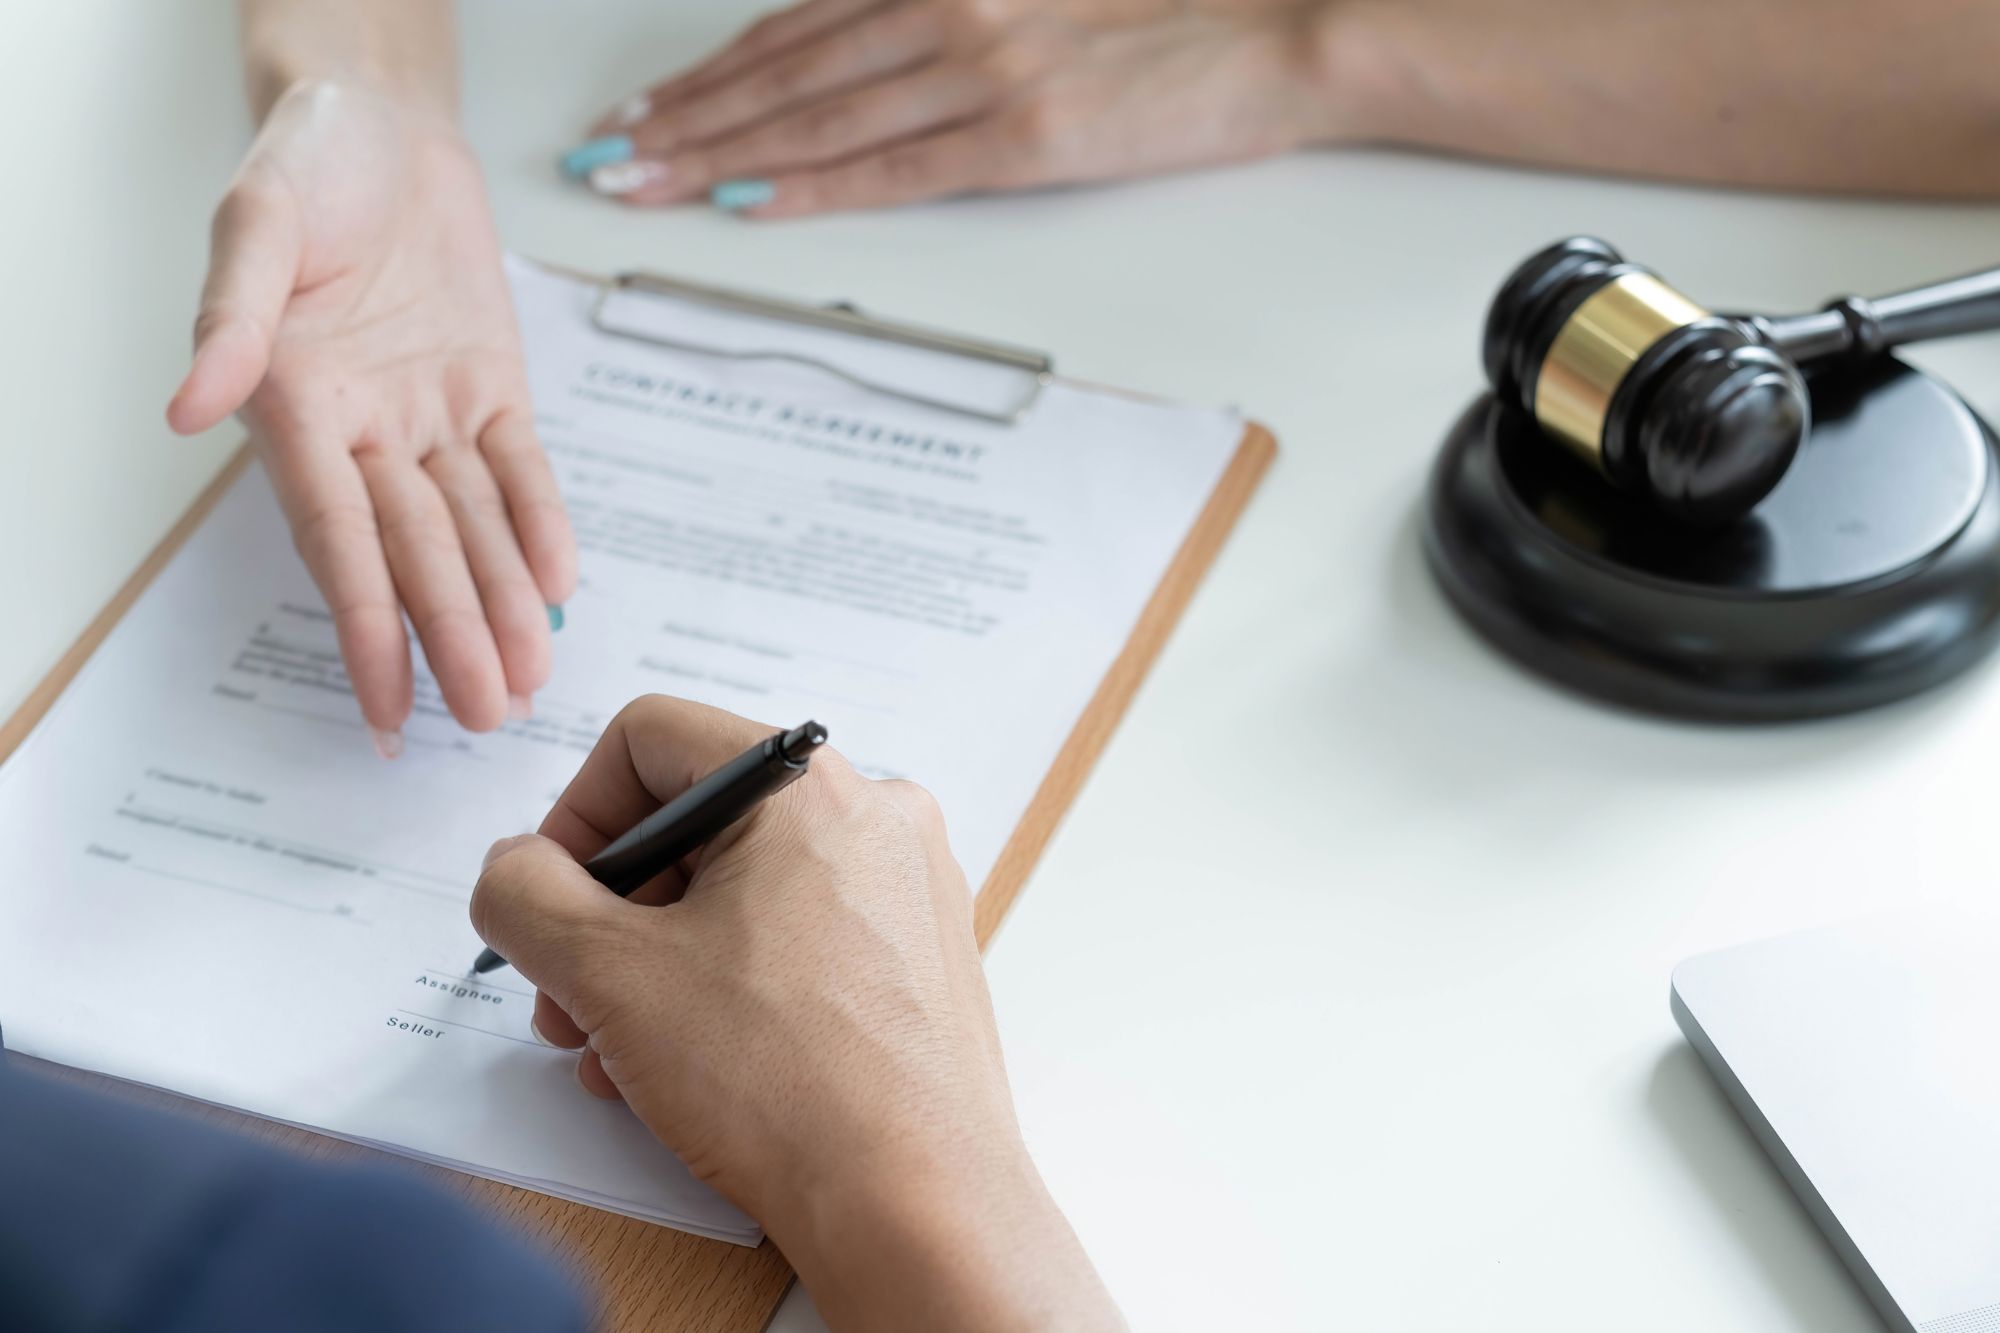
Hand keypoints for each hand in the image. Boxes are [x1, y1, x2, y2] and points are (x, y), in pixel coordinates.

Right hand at [169, 81, 575, 751]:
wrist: (382, 121)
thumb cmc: (308, 163)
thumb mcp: (257, 221)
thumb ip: (231, 316)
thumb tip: (190, 409)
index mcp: (297, 403)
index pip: (334, 536)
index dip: (363, 623)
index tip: (387, 705)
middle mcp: (366, 427)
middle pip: (415, 550)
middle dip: (452, 633)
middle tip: (487, 714)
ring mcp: (431, 413)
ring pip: (472, 526)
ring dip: (503, 601)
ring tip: (530, 678)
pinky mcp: (490, 389)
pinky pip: (520, 470)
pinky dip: (540, 523)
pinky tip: (561, 584)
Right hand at [470, 696, 1118, 1329]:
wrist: (914, 1204)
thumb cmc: (786, 1081)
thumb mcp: (610, 974)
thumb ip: (526, 895)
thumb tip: (513, 868)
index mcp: (805, 784)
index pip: (652, 737)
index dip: (575, 814)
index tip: (548, 901)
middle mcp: (874, 815)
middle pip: (696, 823)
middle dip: (609, 915)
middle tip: (567, 1000)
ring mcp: (906, 887)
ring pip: (743, 890)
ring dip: (656, 964)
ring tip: (617, 1054)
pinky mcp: (918, 956)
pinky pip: (798, 938)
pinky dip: (728, 984)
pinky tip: (685, 1068)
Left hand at [572, 0, 1334, 216]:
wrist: (1277, 33)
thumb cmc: (1169, 15)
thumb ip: (951, 17)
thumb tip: (871, 57)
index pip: (795, 26)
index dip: (710, 71)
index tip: (647, 107)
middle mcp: (946, 4)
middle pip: (782, 71)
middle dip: (682, 118)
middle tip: (604, 157)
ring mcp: (980, 69)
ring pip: (815, 119)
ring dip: (715, 155)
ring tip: (641, 183)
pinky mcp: (1022, 136)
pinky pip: (890, 169)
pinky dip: (807, 189)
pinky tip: (745, 206)